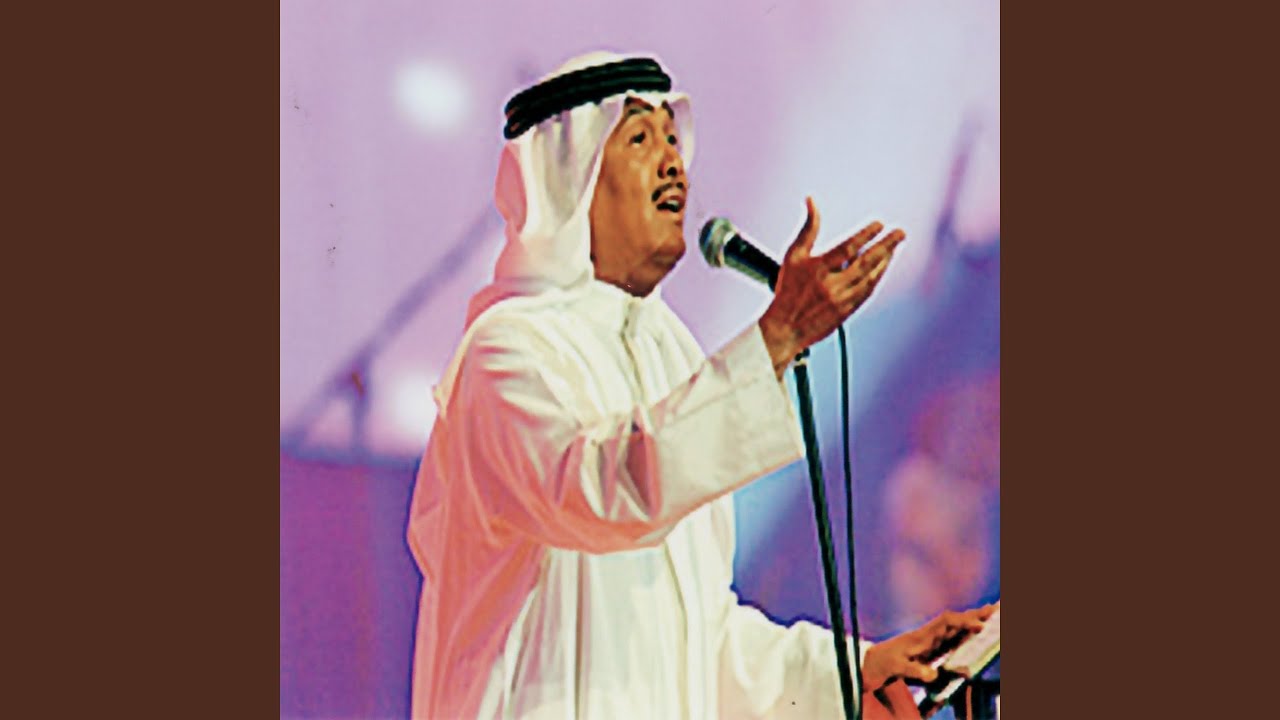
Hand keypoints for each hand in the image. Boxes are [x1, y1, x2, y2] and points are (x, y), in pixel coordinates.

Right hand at [758, 197, 905, 377]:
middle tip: (900, 233)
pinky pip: (868, 291)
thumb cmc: (788, 290)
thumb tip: (812, 200)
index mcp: (817, 269)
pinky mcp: (847, 312)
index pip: (847, 248)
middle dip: (886, 246)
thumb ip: (808, 228)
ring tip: (894, 247)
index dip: (865, 235)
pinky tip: (883, 266)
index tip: (879, 223)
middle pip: (865, 263)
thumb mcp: (794, 255)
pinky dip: (877, 277)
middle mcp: (831, 285)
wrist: (784, 329)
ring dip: (885, 261)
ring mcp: (841, 300)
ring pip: (870, 278)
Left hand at [860, 604, 995, 691]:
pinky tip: (978, 629)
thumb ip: (914, 670)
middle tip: (997, 607)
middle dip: (976, 613)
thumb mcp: (896, 668)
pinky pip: (954, 637)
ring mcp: (932, 640)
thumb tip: (933, 674)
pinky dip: (968, 631)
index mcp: (922, 636)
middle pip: (955, 620)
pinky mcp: (932, 648)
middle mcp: (929, 634)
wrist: (870, 664)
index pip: (946, 622)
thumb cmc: (883, 664)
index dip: (963, 622)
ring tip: (994, 613)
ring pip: (957, 627)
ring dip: (975, 619)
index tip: (980, 626)